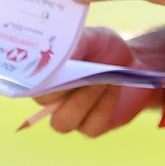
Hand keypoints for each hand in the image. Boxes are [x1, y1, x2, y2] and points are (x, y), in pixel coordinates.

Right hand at [33, 25, 164, 137]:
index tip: (52, 66)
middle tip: (83, 72)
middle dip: (62, 89)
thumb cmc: (105, 49)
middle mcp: (53, 100)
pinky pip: (91, 126)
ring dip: (83, 100)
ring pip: (63, 122)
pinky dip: (104, 104)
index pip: (29, 84)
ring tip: (102, 80)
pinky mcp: (93, 127)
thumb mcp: (93, 37)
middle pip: (44, 104)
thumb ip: (77, 43)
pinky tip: (114, 86)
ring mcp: (71, 117)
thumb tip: (65, 52)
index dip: (37, 78)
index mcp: (46, 77)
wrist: (134, 62)